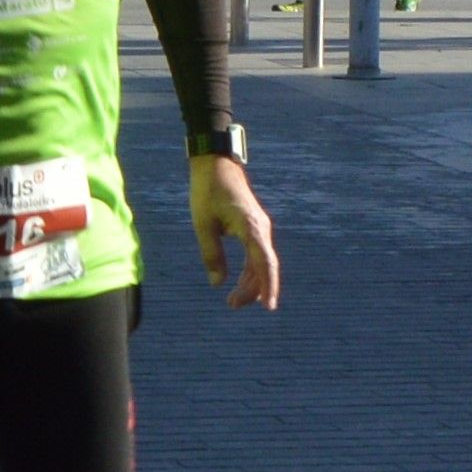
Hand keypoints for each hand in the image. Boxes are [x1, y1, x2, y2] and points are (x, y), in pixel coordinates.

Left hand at [192, 155, 279, 310]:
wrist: (215, 164)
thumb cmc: (207, 191)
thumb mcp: (203, 225)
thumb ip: (211, 254)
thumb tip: (217, 283)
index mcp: (251, 227)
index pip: (265, 263)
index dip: (268, 286)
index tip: (269, 307)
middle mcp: (261, 229)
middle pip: (264, 267)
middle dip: (252, 290)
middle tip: (232, 305)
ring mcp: (260, 228)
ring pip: (261, 263)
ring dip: (250, 283)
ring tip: (232, 300)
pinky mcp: (254, 227)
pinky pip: (257, 254)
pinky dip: (250, 271)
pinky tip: (240, 284)